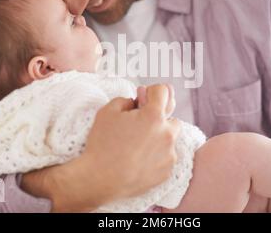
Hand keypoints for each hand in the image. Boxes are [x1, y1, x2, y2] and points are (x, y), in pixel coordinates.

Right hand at [21, 84, 179, 211]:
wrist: (99, 179)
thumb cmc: (102, 145)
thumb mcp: (107, 112)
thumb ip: (126, 100)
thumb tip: (136, 103)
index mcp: (153, 116)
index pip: (163, 91)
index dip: (152, 91)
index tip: (145, 97)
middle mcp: (167, 134)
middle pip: (171, 116)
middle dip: (158, 117)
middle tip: (140, 124)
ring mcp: (169, 154)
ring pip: (170, 138)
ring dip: (160, 136)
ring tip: (139, 144)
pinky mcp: (167, 171)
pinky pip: (167, 157)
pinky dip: (157, 155)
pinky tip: (139, 159)